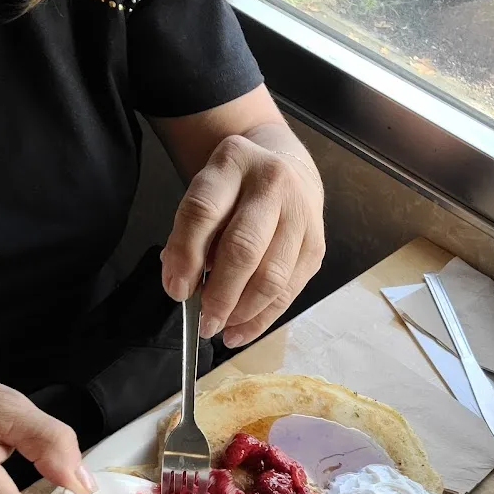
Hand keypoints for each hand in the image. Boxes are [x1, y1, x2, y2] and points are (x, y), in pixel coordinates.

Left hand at [161, 131, 324, 347]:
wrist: (288, 171)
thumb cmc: (237, 191)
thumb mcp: (207, 194)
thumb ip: (190, 234)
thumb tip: (181, 286)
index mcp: (234, 162)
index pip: (203, 212)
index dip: (185, 256)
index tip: (176, 291)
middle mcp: (273, 184)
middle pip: (243, 249)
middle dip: (220, 294)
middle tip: (204, 322)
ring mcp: (301, 216)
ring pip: (271, 277)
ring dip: (243, 312)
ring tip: (222, 327)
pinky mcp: (316, 246)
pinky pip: (289, 292)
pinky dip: (262, 318)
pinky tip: (241, 331)